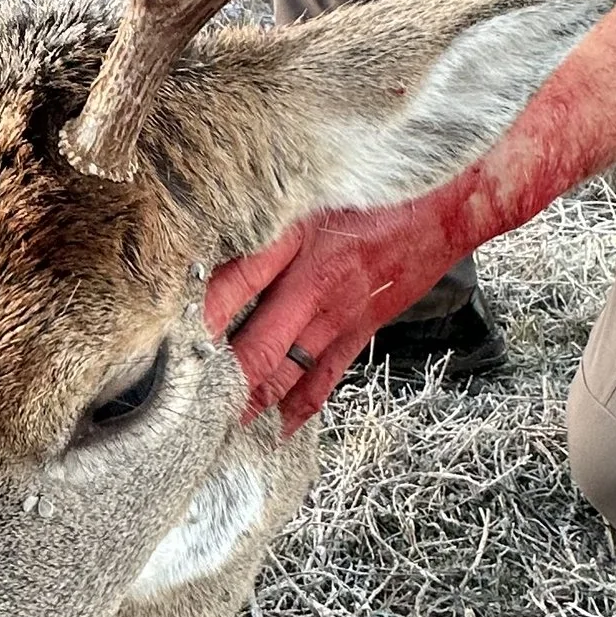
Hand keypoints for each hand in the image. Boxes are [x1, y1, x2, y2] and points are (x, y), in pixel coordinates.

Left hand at [205, 191, 472, 432]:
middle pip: (255, 345)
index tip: (163, 341)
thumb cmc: (381, 186)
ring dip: (250, 402)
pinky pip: (323, 379)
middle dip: (218, 380)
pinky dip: (298, 409)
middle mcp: (313, 284)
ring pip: (284, 371)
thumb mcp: (312, 187)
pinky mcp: (360, 330)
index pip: (231, 285)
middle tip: (183, 407)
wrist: (452, 203)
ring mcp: (339, 315)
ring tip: (214, 427)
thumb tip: (214, 228)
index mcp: (295, 240)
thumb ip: (265, 212)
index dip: (197, 318)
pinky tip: (276, 430)